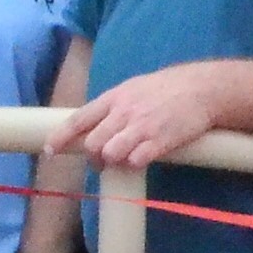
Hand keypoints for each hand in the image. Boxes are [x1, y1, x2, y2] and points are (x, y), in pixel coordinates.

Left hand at [52, 62, 236, 171]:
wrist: (202, 88)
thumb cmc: (167, 89)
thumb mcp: (134, 89)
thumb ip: (113, 107)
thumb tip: (93, 124)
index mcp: (114, 97)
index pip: (79, 119)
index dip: (61, 136)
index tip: (50, 150)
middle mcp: (124, 112)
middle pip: (92, 143)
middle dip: (92, 158)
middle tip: (100, 163)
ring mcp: (142, 127)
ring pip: (110, 154)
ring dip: (112, 162)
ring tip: (121, 161)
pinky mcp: (160, 140)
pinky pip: (135, 160)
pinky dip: (133, 164)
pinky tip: (141, 159)